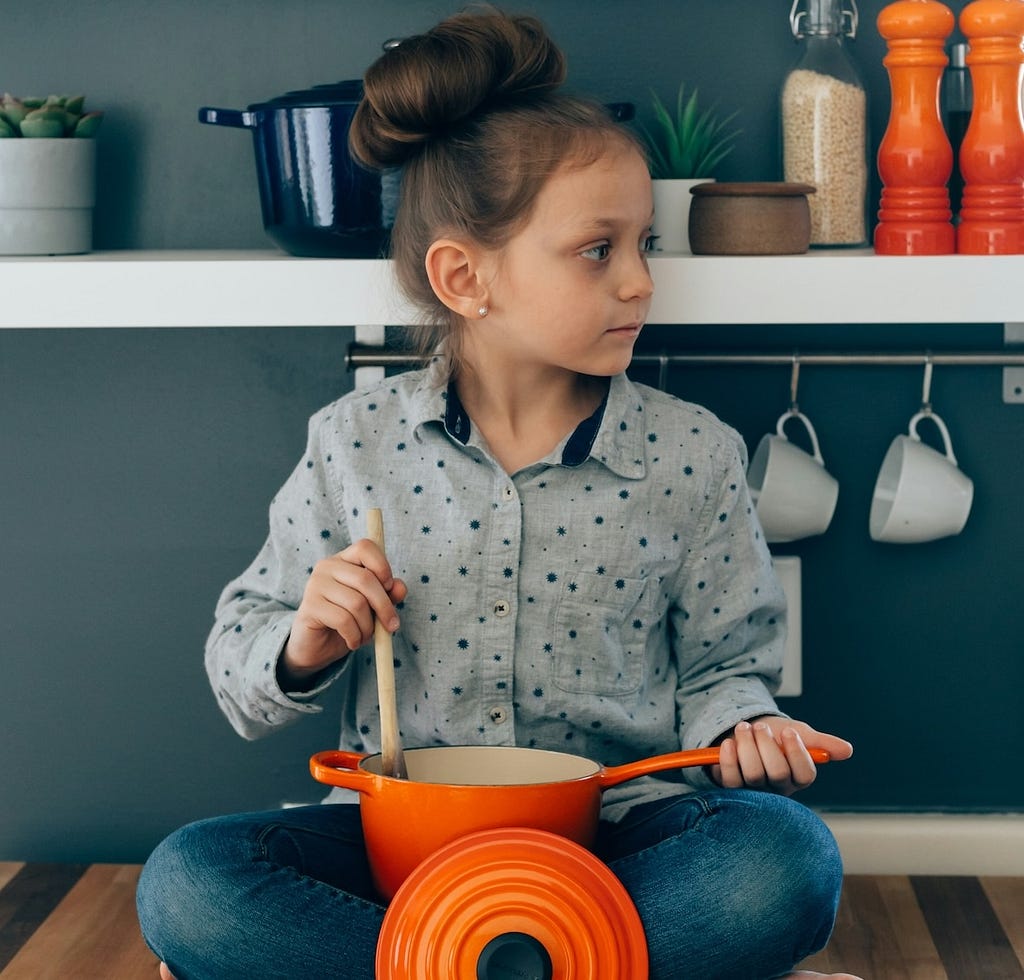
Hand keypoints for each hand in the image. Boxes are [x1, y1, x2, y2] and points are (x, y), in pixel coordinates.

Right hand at [279, 537, 407, 686]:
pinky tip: (353, 642)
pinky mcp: (310, 607)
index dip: (382, 565)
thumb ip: (388, 594)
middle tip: (391, 626)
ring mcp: (315, 585)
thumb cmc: (347, 621)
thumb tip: (400, 587)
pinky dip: (355, 635)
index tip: (389, 587)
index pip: (365, 547)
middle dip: (384, 606)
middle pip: (365, 579)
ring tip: (365, 636)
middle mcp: (327, 567)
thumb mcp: (373, 607)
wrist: (316, 646)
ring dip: (368, 627)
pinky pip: (343, 620)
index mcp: (343, 560)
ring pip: (356, 603)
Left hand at [710, 717, 852, 795]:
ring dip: (746, 745)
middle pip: (778, 773)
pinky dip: (728, 759)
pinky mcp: (731, 787)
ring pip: (753, 775)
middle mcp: (778, 788)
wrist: (745, 730)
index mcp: (798, 776)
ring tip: (743, 728)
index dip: (797, 753)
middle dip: (767, 745)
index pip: (805, 775)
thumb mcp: (798, 733)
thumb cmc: (775, 735)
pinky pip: (730, 780)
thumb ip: (821, 743)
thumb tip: (848, 750)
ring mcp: (754, 790)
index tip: (788, 732)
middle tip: (760, 727)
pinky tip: (728, 743)